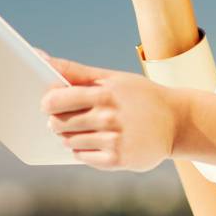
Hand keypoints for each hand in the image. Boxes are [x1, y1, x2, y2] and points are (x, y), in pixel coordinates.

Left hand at [36, 50, 177, 170]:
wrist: (176, 122)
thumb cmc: (138, 96)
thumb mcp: (111, 78)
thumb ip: (74, 70)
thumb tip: (39, 55)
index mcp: (105, 94)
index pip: (56, 100)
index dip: (47, 103)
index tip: (49, 103)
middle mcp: (109, 118)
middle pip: (59, 124)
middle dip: (58, 121)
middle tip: (70, 117)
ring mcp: (114, 141)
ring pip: (69, 142)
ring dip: (71, 136)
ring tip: (89, 128)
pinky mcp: (118, 160)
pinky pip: (83, 157)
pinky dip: (84, 150)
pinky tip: (98, 141)